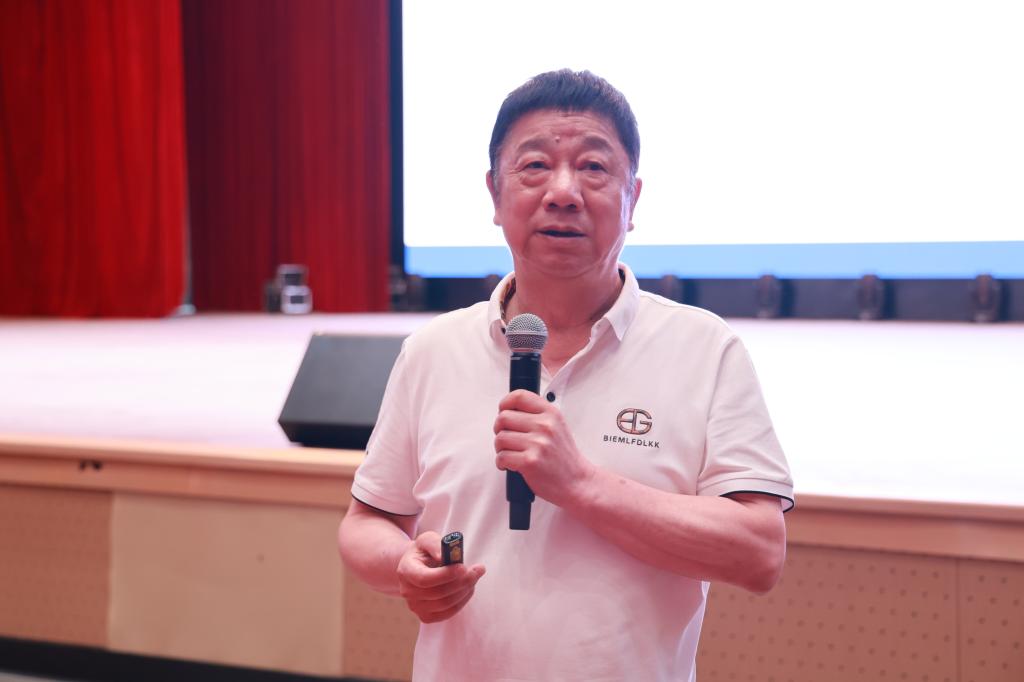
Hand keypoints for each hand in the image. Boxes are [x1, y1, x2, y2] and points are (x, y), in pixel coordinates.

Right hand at [396, 531, 485, 622]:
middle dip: (462, 582)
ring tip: (474, 576)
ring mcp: (415, 607)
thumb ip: (435, 544)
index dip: (445, 575)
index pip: (424, 579)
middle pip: (438, 593)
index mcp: (405, 571)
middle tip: (478, 570)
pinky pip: (448, 613)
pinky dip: (462, 601)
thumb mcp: (428, 540)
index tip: (463, 567)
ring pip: (445, 604)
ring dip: (465, 590)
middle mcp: (407, 591)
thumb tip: (444, 556)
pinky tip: (467, 588)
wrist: (418, 567)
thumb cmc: (425, 552)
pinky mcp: (426, 616)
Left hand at [493, 389, 595, 506]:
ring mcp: (538, 444)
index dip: (505, 403)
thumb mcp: (557, 427)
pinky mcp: (529, 461)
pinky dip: (501, 463)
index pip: (519, 396)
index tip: (503, 411)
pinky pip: (502, 457)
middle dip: (500, 429)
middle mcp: (545, 426)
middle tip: (507, 439)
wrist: (577, 482)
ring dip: (500, 448)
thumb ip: (537, 416)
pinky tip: (510, 464)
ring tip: (511, 453)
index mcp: (551, 414)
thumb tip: (509, 410)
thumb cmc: (564, 457)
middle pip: (504, 417)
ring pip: (500, 438)